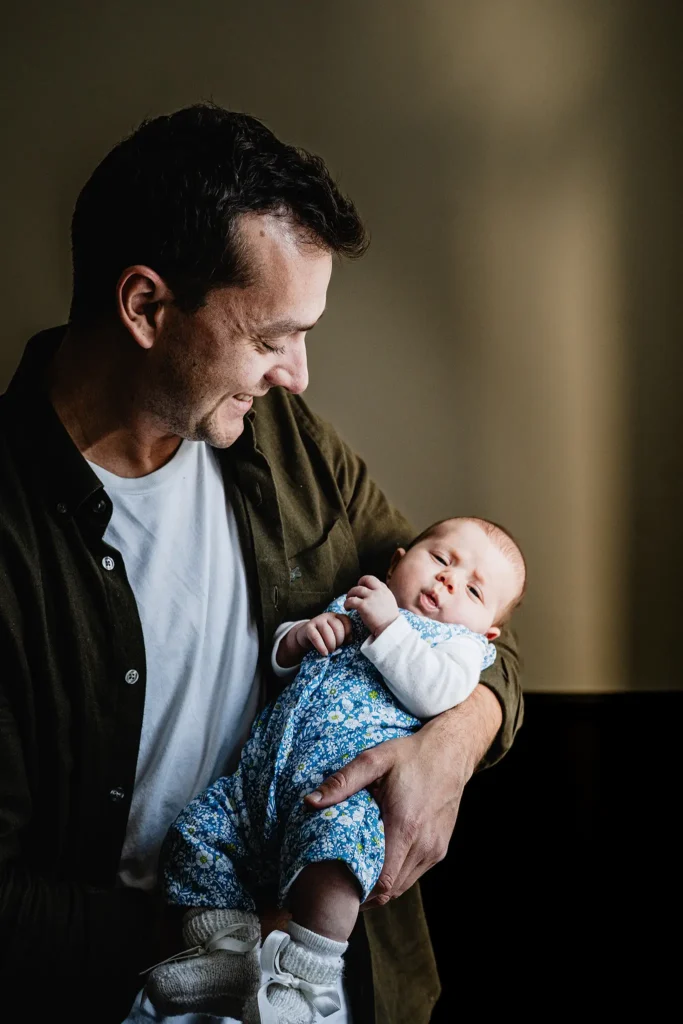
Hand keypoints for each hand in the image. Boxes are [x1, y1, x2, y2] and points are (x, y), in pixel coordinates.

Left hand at [304, 685, 502, 906]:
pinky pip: (414, 874)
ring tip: (355, 877)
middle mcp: (424, 844)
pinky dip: (396, 876)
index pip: (382, 881)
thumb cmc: (411, 755)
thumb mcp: (374, 760)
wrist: (451, 753)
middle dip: (365, 892)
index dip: (359, 890)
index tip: (337, 887)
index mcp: (405, 826)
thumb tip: (310, 802)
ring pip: (403, 886)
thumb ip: (342, 782)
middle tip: (339, 885)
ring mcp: (435, 849)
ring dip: (380, 887)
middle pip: (391, 890)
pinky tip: (379, 864)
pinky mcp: (440, 849)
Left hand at [344, 575, 398, 635]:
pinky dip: (346, 603)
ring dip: (350, 594)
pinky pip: (351, 600)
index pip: (374, 580)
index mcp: (385, 591)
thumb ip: (382, 598)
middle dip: (358, 584)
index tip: (364, 590)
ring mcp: (371, 597)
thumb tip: (374, 597)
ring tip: (348, 602)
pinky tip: (347, 608)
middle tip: (355, 593)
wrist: (390, 629)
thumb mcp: (390, 604)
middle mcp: (378, 591)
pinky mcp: (364, 606)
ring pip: (355, 589)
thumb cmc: (390, 621)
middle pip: (365, 579)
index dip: (367, 584)